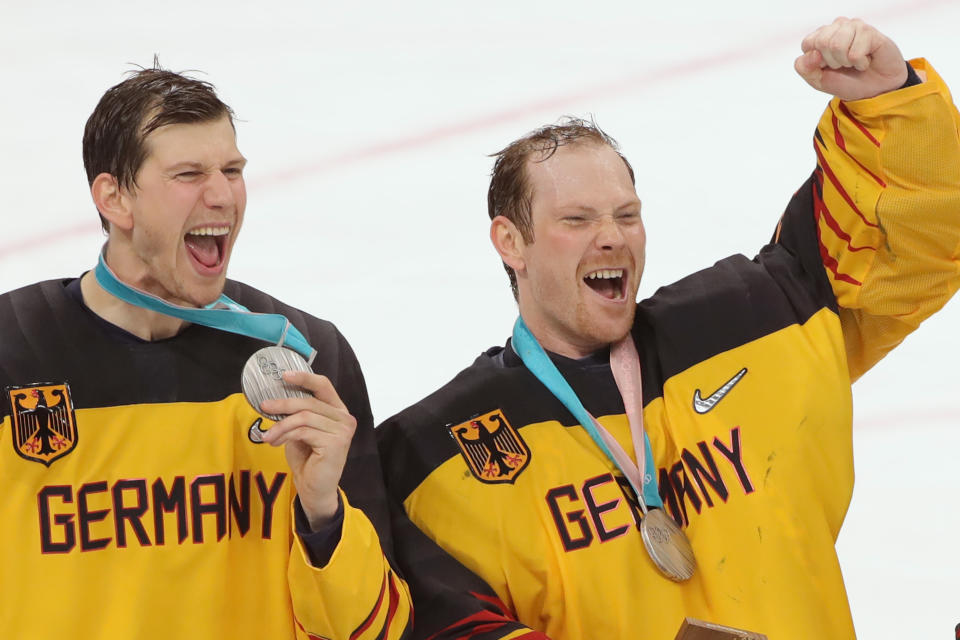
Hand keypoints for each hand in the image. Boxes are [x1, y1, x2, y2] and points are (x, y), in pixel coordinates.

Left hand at [260, 371, 356, 530]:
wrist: (314, 489)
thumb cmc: (308, 459)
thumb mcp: (300, 431)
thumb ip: (297, 415)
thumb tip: (275, 399)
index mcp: (338, 411)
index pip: (324, 386)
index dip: (304, 378)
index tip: (283, 375)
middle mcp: (345, 418)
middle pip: (310, 402)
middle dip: (283, 404)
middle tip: (264, 406)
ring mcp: (343, 430)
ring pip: (304, 417)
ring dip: (281, 425)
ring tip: (268, 436)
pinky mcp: (336, 443)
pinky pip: (303, 431)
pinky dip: (285, 435)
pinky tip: (275, 442)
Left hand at [795, 17, 907, 100]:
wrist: (874, 89)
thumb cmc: (846, 81)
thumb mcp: (818, 80)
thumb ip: (805, 68)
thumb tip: (813, 54)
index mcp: (820, 36)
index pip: (808, 43)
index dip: (817, 61)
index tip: (828, 66)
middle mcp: (836, 26)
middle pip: (822, 43)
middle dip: (833, 62)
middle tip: (844, 64)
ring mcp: (853, 26)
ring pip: (837, 45)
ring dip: (846, 62)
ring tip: (854, 62)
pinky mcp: (869, 31)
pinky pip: (855, 53)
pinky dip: (860, 63)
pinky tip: (866, 60)